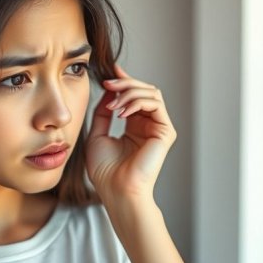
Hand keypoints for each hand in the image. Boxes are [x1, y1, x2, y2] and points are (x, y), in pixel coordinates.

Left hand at [86, 64, 176, 203]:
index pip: (133, 96)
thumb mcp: (97, 135)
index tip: (109, 71)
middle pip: (143, 89)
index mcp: (134, 126)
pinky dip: (136, 102)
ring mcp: (159, 128)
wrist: (116, 190)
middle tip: (107, 83)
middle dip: (124, 82)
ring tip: (112, 105)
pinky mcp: (165, 132)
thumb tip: (107, 91)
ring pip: (151, 92)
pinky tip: (121, 113)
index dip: (124, 80)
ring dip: (129, 92)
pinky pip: (155, 104)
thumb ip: (103, 112)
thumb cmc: (105, 170)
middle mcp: (148, 125)